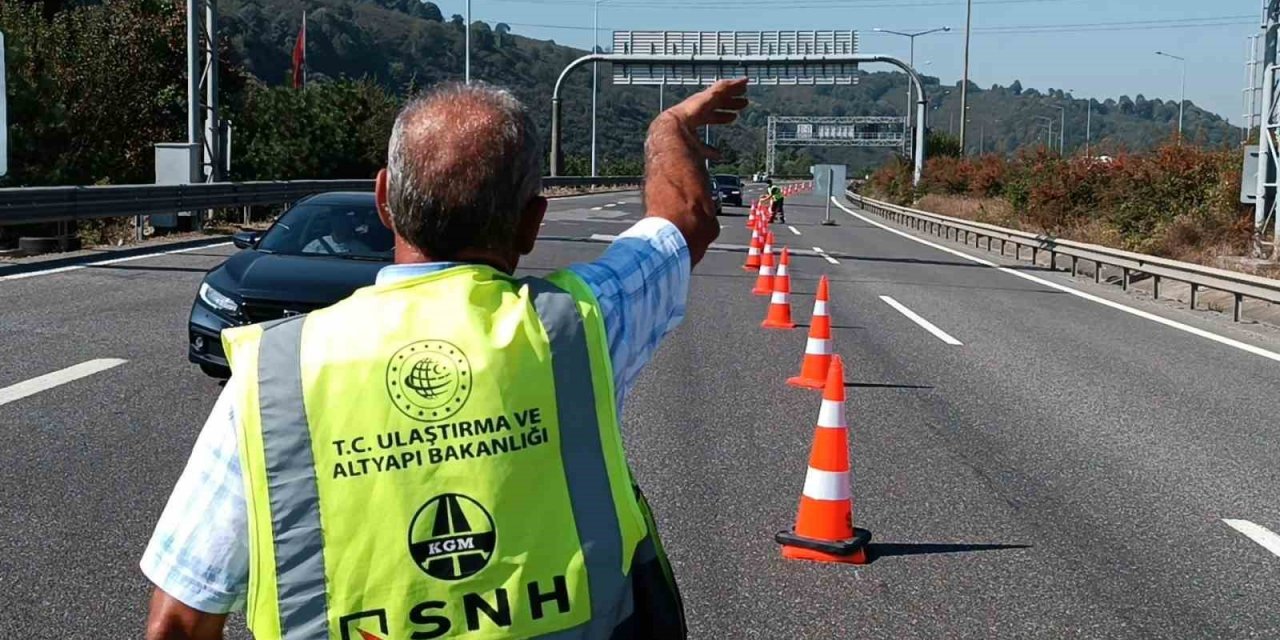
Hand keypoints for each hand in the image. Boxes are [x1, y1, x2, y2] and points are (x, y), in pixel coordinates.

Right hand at [643, 79, 749, 266]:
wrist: (667, 210)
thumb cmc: (683, 221)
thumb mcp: (699, 214)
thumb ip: (704, 215)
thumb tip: (711, 233)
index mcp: (674, 166)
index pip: (690, 152)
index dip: (706, 150)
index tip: (719, 153)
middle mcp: (671, 145)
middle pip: (698, 123)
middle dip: (719, 115)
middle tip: (737, 112)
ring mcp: (673, 131)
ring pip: (704, 106)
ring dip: (725, 98)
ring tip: (745, 93)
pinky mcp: (680, 119)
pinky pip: (706, 98)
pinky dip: (724, 90)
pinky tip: (739, 83)